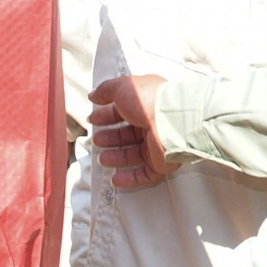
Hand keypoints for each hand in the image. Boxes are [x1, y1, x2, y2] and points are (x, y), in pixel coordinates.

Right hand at [87, 74, 179, 190]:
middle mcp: (153, 124)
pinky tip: (116, 179)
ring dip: (117, 158)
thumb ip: (106, 90)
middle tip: (97, 140)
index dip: (107, 116)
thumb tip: (95, 94)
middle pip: (128, 134)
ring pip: (135, 154)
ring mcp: (158, 144)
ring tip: (103, 159)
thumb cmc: (150, 101)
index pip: (123, 112)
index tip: (94, 120)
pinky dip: (129, 178)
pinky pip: (145, 173)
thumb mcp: (122, 87)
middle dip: (111, 138)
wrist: (172, 121)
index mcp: (146, 104)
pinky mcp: (161, 163)